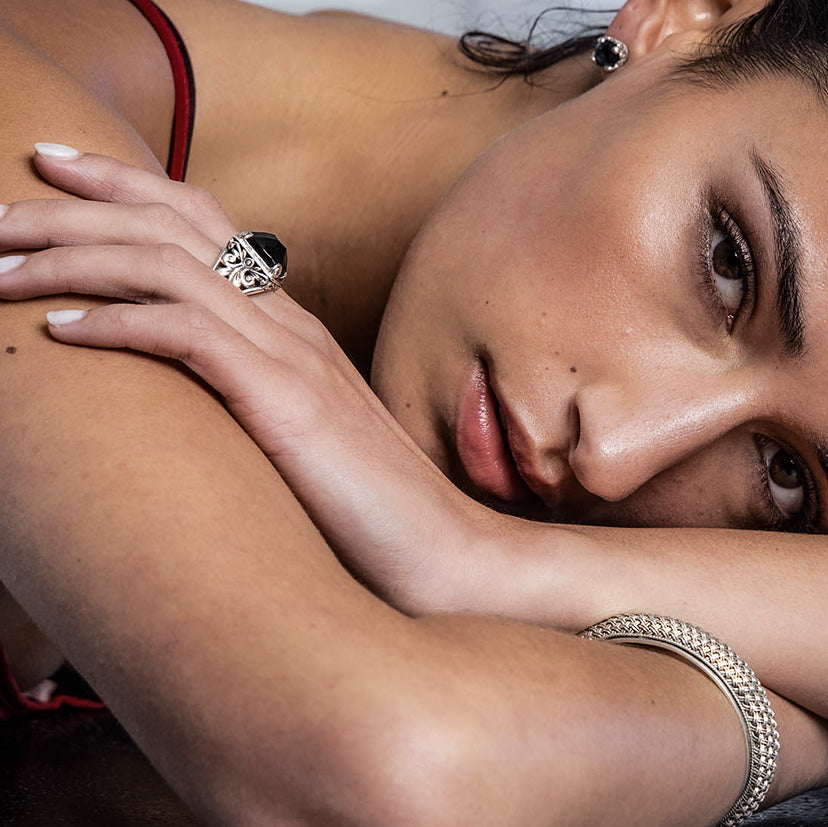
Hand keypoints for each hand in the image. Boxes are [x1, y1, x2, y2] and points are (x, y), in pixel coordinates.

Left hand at [0, 147, 487, 613]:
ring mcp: (293, 357)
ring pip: (169, 267)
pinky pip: (187, 337)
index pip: (204, 221)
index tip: (54, 171)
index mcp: (289, 323)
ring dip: (75, 259)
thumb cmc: (361, 503)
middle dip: (77, 203)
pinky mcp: (287, 402)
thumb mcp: (294, 432)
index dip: (126, 184)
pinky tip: (59, 337)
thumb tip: (178, 391)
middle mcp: (290, 322)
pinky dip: (116, 326)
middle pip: (176, 223)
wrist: (437, 550)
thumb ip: (248, 394)